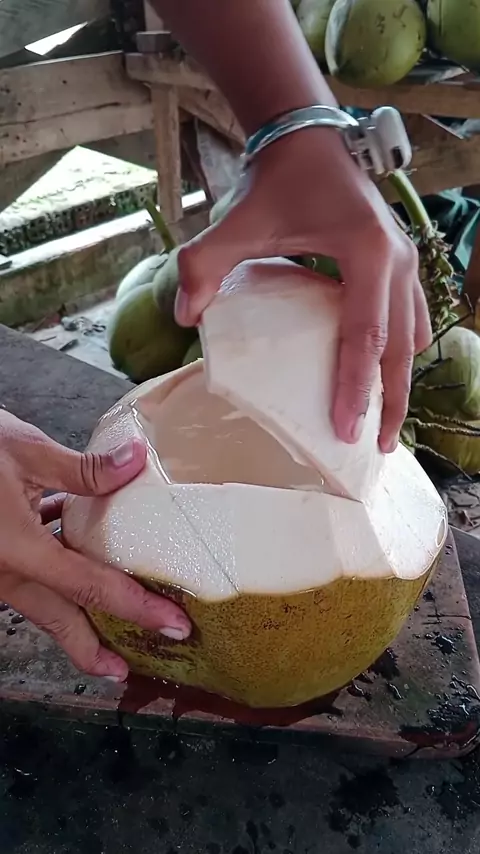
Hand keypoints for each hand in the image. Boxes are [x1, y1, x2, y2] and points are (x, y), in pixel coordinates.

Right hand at [0, 411, 190, 680]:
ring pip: (46, 602)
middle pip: (60, 620)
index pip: (90, 590)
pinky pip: (33, 579)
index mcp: (18, 551)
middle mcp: (5, 572)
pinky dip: (62, 579)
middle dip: (96, 649)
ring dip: (80, 615)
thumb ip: (83, 468)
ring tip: (116, 620)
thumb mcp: (24, 450)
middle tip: (130, 668)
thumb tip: (136, 460)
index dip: (136, 610)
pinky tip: (86, 558)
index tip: (173, 628)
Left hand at [174, 129, 431, 453]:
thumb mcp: (237, 222)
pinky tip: (385, 374)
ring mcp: (406, 262)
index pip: (364, 335)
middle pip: (400, 348)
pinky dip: (400, 352)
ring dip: (400, 380)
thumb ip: (204, 265)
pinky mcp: (401, 263)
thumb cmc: (278, 182)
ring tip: (385, 422)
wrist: (307, 141)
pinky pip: (411, 318)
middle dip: (391, 401)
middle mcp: (398, 261)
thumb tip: (184, 318)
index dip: (354, 387)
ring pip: (412, 336)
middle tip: (379, 447)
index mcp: (368, 254)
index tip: (344, 430)